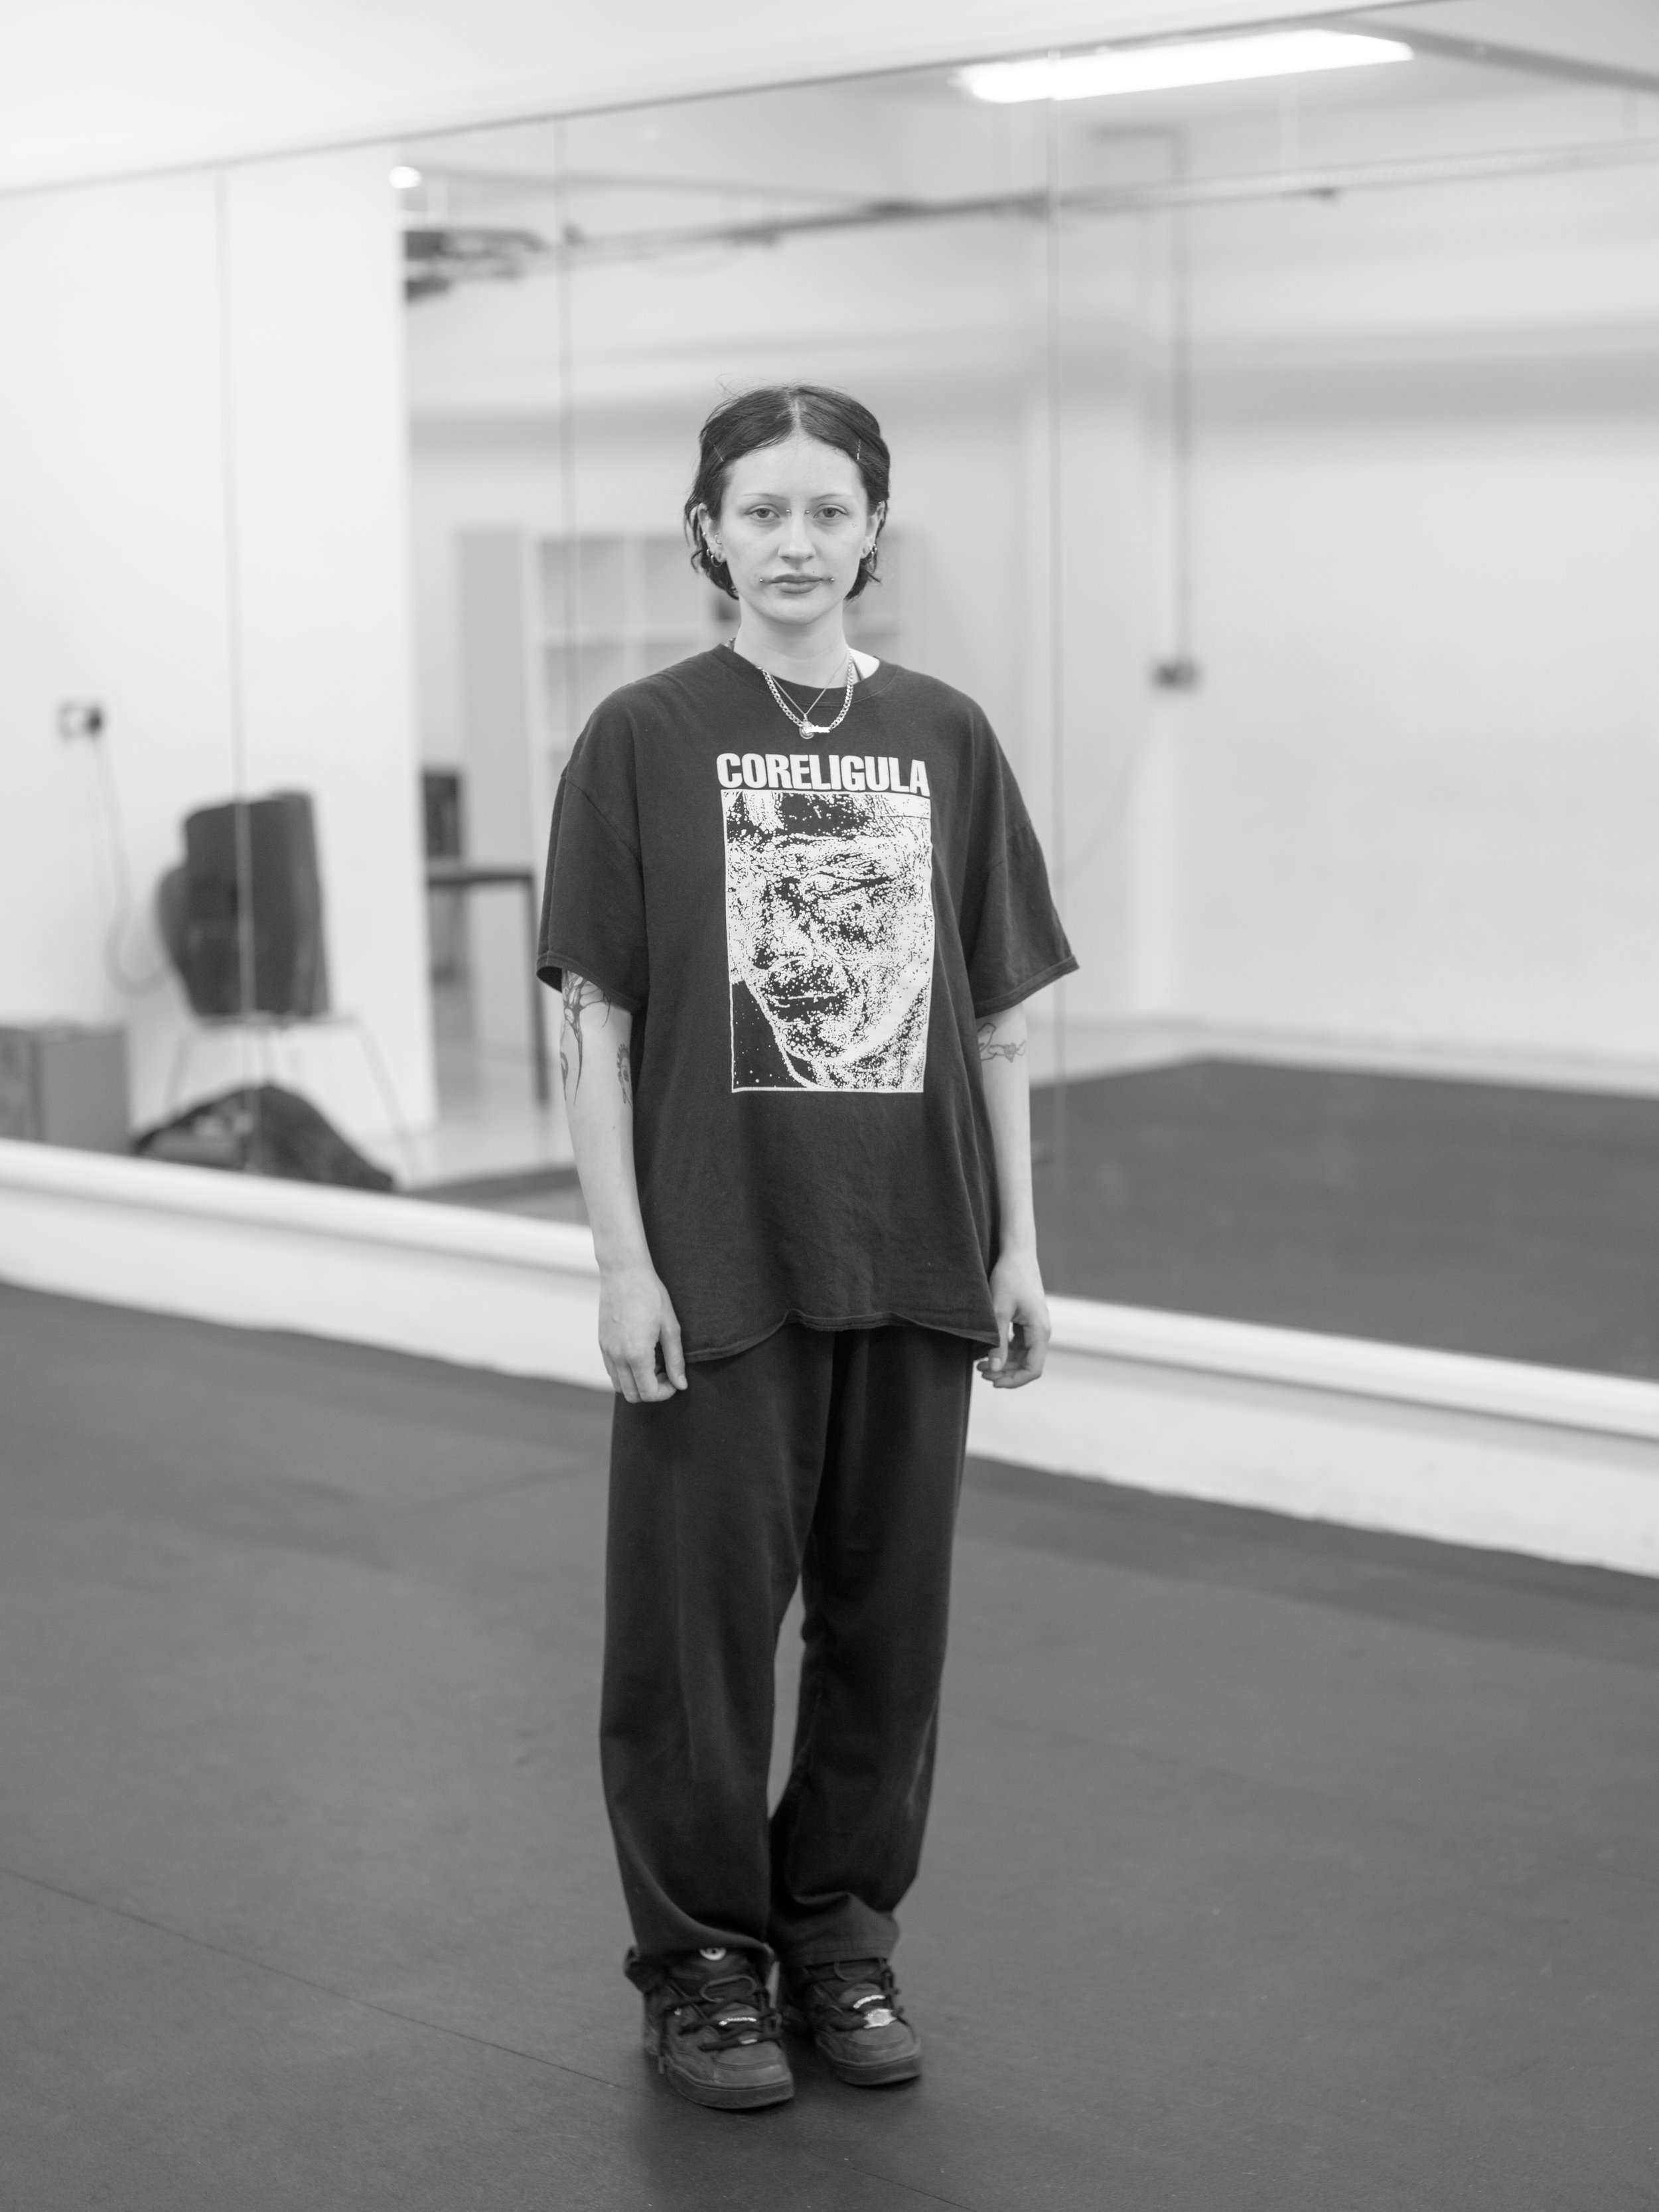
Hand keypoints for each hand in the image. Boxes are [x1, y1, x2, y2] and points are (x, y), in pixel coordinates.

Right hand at [598, 1262, 687, 1403]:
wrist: (624, 1272)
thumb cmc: (651, 1295)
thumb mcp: (670, 1327)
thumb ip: (675, 1360)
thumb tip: (681, 1384)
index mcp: (637, 1355)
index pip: (649, 1393)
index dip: (665, 1393)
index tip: (674, 1379)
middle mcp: (618, 1357)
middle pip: (632, 1395)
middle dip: (651, 1391)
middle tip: (665, 1372)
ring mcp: (606, 1351)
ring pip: (619, 1386)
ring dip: (637, 1383)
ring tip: (652, 1364)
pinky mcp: (602, 1343)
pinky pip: (611, 1371)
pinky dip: (625, 1373)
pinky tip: (639, 1355)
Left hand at [977, 1247, 1050, 1389]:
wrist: (1017, 1253)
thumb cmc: (1009, 1277)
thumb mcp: (998, 1310)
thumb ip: (997, 1341)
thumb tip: (995, 1368)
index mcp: (1040, 1330)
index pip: (1033, 1369)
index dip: (1014, 1380)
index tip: (993, 1381)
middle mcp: (1042, 1331)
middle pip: (1028, 1364)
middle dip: (1005, 1372)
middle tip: (980, 1372)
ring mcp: (1036, 1326)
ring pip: (1023, 1355)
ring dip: (1004, 1363)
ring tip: (980, 1364)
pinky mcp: (1028, 1321)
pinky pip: (1020, 1344)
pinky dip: (1006, 1351)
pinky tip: (988, 1350)